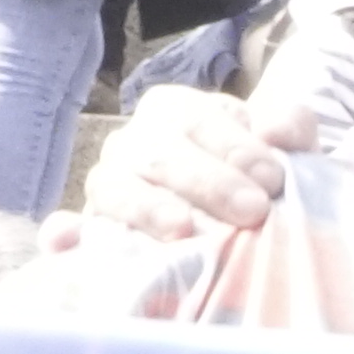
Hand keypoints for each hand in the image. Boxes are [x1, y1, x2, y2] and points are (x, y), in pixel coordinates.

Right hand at [81, 79, 290, 236]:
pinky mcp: (92, 229)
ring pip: (116, 187)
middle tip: (251, 211)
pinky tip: (65, 243)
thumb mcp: (279, 147)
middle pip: (161, 153)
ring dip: (148, 208)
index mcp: (177, 110)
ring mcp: (108, 183)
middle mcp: (135, 142)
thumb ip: (288, 127)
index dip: (235, 146)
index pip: (198, 119)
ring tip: (183, 230)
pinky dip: (65, 235)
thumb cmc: (253, 179)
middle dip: (209, 182)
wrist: (231, 225)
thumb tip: (277, 132)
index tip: (273, 179)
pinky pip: (65, 230)